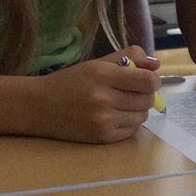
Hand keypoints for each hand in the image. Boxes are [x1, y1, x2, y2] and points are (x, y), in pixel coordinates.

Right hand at [35, 48, 161, 142]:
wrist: (39, 107)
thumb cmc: (69, 82)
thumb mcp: (96, 63)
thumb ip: (127, 58)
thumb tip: (156, 64)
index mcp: (103, 75)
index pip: (146, 81)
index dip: (153, 80)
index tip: (148, 80)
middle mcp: (104, 98)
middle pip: (147, 100)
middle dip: (145, 95)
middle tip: (133, 91)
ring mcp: (103, 120)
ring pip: (141, 116)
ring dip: (137, 110)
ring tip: (121, 104)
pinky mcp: (101, 137)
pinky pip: (131, 131)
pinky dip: (128, 123)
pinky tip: (114, 116)